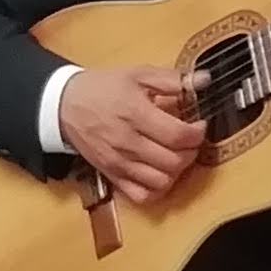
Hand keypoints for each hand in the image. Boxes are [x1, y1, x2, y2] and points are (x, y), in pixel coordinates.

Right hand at [61, 65, 204, 206]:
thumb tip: (205, 80)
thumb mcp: (137, 74)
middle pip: (174, 161)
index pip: (178, 135)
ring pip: (161, 181)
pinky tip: (160, 173)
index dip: (197, 133)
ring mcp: (119, 163)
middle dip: (191, 151)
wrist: (65, 105)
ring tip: (177, 155)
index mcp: (135, 113)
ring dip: (177, 171)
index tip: (199, 125)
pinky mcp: (112, 176)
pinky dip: (157, 189)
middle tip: (190, 140)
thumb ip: (172, 79)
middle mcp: (128, 142)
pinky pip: (142, 196)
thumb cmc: (103, 88)